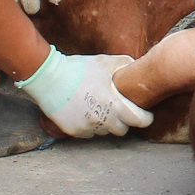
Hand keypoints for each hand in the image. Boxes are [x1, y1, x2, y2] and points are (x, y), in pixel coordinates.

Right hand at [17, 48, 150, 138]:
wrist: (48, 79)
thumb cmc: (79, 69)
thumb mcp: (105, 62)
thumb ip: (124, 64)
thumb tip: (135, 67)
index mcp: (112, 105)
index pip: (137, 121)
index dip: (144, 119)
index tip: (146, 115)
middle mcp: (101, 120)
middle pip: (121, 130)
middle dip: (123, 122)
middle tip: (120, 111)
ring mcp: (86, 128)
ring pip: (103, 132)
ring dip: (105, 124)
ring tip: (100, 109)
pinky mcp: (73, 131)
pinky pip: (88, 132)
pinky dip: (90, 125)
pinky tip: (85, 111)